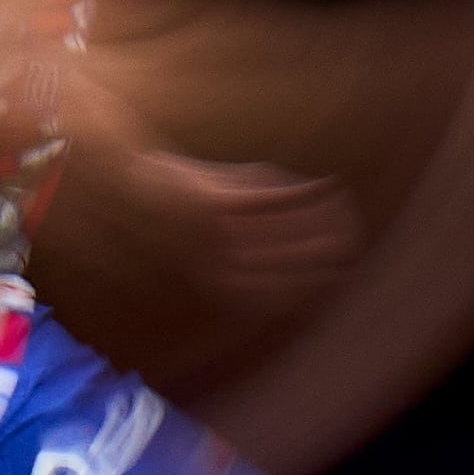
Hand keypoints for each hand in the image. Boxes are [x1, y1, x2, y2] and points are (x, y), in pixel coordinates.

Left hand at [108, 147, 358, 312]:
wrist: (120, 180)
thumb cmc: (166, 206)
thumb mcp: (207, 232)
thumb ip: (251, 233)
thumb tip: (299, 220)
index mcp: (216, 279)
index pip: (276, 294)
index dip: (313, 289)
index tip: (341, 278)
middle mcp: (220, 264)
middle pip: (288, 266)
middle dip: (326, 256)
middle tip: (353, 243)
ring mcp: (218, 234)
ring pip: (287, 234)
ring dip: (325, 224)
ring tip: (347, 212)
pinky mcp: (216, 203)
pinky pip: (273, 201)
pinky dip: (306, 196)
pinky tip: (326, 186)